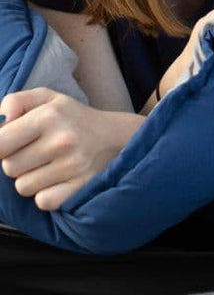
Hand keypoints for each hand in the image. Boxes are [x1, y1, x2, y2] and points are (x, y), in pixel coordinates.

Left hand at [0, 88, 143, 210]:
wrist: (115, 137)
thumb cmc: (72, 118)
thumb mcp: (47, 99)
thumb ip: (15, 101)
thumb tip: (1, 120)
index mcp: (49, 115)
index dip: (1, 147)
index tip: (12, 144)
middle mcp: (62, 139)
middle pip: (9, 168)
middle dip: (17, 162)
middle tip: (38, 152)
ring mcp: (73, 165)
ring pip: (23, 187)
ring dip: (32, 179)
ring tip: (50, 165)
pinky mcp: (81, 186)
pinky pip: (42, 201)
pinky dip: (47, 194)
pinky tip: (59, 180)